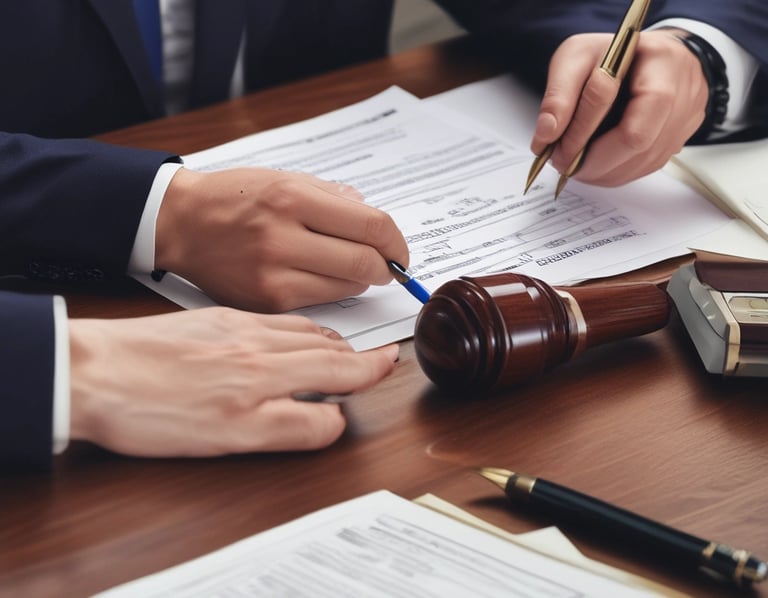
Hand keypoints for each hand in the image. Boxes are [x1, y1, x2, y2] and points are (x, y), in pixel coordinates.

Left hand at [68, 308, 398, 456]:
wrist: (89, 370)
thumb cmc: (149, 409)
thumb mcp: (229, 438)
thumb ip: (290, 426)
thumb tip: (333, 419)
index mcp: (266, 373)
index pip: (335, 369)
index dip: (367, 371)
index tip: (387, 364)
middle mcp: (257, 343)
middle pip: (322, 345)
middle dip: (357, 352)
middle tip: (380, 353)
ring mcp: (234, 326)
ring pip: (298, 329)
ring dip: (329, 338)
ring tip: (343, 344)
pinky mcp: (211, 319)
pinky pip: (271, 319)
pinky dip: (295, 327)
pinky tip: (288, 333)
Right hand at [154, 168, 408, 311]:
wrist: (182, 224)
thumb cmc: (234, 198)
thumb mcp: (283, 178)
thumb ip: (333, 196)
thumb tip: (372, 217)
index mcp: (293, 197)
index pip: (371, 225)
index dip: (396, 242)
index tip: (399, 249)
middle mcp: (284, 236)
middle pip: (365, 262)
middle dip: (386, 266)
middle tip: (386, 265)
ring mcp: (275, 273)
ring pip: (348, 286)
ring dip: (361, 279)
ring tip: (350, 266)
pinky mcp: (268, 301)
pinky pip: (322, 301)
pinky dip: (334, 290)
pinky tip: (323, 276)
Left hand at [531, 30, 708, 186]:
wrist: (645, 57)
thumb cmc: (614, 55)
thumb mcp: (576, 57)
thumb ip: (559, 93)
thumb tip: (547, 134)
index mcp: (662, 63)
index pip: (626, 109)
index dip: (585, 133)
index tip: (555, 147)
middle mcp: (684, 92)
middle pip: (639, 142)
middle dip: (594, 161)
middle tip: (563, 163)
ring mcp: (686, 119)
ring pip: (642, 162)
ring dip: (601, 172)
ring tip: (574, 165)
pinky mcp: (678, 140)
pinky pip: (645, 168)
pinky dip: (614, 173)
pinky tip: (595, 165)